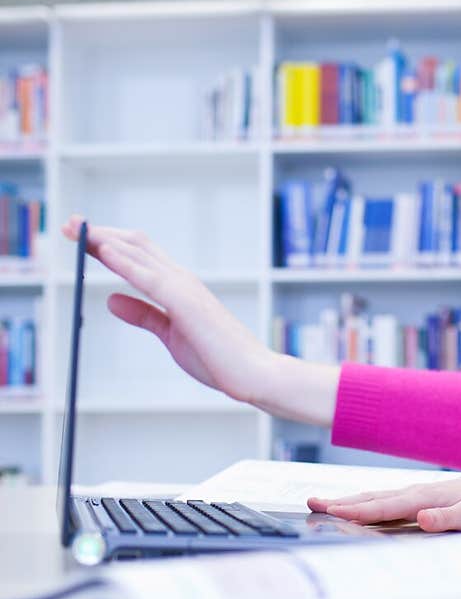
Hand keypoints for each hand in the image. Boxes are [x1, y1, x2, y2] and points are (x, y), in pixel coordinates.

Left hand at [61, 216, 277, 406]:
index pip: (139, 255)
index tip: (80, 235)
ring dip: (104, 239)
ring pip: (138, 253)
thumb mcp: (170, 335)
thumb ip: (143, 315)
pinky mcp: (186, 303)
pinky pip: (149, 277)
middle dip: (99, 233)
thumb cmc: (219, 359)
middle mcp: (181, 280)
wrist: (254, 375)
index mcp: (179, 287)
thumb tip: (110, 300)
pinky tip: (103, 250)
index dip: (107, 242)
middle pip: (134, 245)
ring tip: (76, 229)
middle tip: (69, 224)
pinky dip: (124, 261)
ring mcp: (185, 288)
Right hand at [307, 474, 460, 533]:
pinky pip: (390, 499)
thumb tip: (421, 519)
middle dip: (342, 502)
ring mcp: (421, 492)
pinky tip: (362, 505)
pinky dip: (370, 502)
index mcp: (426, 498)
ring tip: (324, 502)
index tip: (330, 512)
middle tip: (310, 503)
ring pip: (379, 496)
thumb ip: (449, 518)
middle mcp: (419, 492)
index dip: (356, 511)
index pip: (384, 506)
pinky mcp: (426, 496)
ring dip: (351, 500)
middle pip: (373, 498)